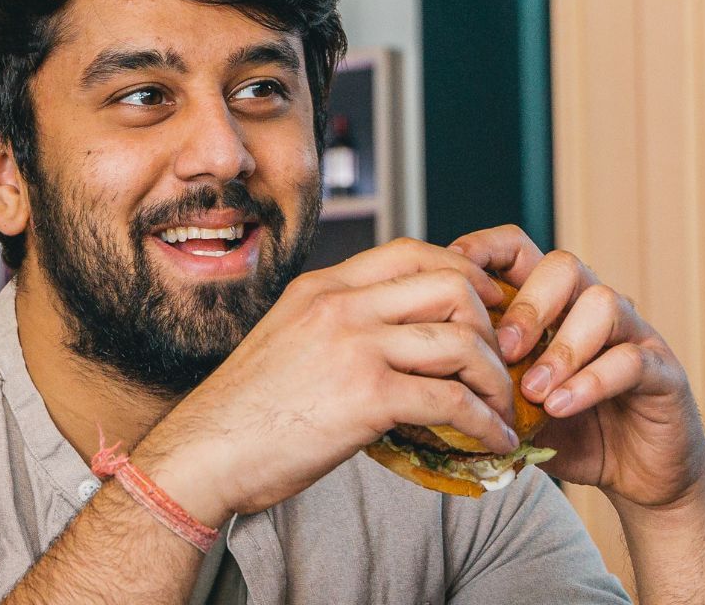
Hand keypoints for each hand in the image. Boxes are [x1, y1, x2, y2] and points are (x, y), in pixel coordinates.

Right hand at [140, 239, 519, 523]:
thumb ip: (334, 328)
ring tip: (499, 409)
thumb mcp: (287, 341)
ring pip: (461, 341)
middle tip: (497, 361)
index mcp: (320, 288)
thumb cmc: (243, 411)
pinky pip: (453, 401)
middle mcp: (339, 306)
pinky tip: (491, 442)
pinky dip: (486, 424)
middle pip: (451, 284)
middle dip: (489, 325)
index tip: (483, 309)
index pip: (411, 252)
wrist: (205, 451)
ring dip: (495, 380)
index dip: (462, 274)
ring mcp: (353, 347)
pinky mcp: (366, 397)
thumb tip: (390, 343)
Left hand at [450, 225, 704, 510]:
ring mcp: (633, 334)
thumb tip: (406, 366)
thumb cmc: (563, 428)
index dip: (482, 251)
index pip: (517, 248)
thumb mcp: (507, 399)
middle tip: (500, 349)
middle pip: (562, 265)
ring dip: (560, 347)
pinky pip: (630, 359)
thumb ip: (471, 375)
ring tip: (532, 390)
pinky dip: (591, 382)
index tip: (449, 282)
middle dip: (526, 305)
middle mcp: (592, 305)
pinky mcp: (664, 372)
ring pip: (603, 303)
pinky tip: (559, 407)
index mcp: (550, 301)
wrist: (635, 474)